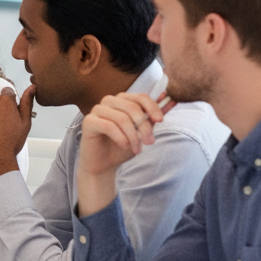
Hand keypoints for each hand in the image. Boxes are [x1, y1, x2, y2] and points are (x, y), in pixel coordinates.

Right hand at [77, 92, 174, 216]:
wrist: (104, 164)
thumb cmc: (122, 146)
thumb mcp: (142, 131)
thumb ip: (153, 116)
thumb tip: (171, 99)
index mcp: (121, 100)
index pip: (140, 96)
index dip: (152, 107)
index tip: (160, 120)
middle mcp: (108, 102)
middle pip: (132, 107)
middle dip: (144, 126)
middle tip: (150, 142)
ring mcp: (96, 110)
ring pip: (121, 118)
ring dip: (133, 136)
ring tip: (137, 149)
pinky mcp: (88, 122)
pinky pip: (109, 126)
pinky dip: (121, 138)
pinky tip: (125, 146)